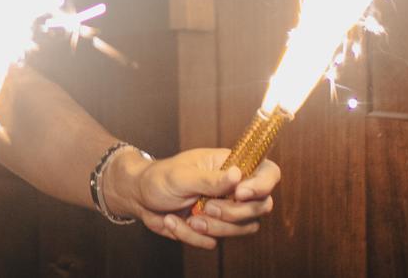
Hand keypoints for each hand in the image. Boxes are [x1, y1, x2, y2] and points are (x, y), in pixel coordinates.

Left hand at [106, 148, 279, 249]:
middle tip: (207, 207)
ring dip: (214, 228)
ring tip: (189, 218)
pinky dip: (192, 236)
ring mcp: (226, 210)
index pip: (268, 172)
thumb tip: (238, 176)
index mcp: (230, 165)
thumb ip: (210, 179)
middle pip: (262, 206)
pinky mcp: (214, 230)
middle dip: (233, 213)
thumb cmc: (159, 178)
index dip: (263, 185)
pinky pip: (216, 242)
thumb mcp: (181, 175)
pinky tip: (174, 221)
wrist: (138, 198)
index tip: (240, 193)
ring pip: (244, 229)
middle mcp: (234, 188)